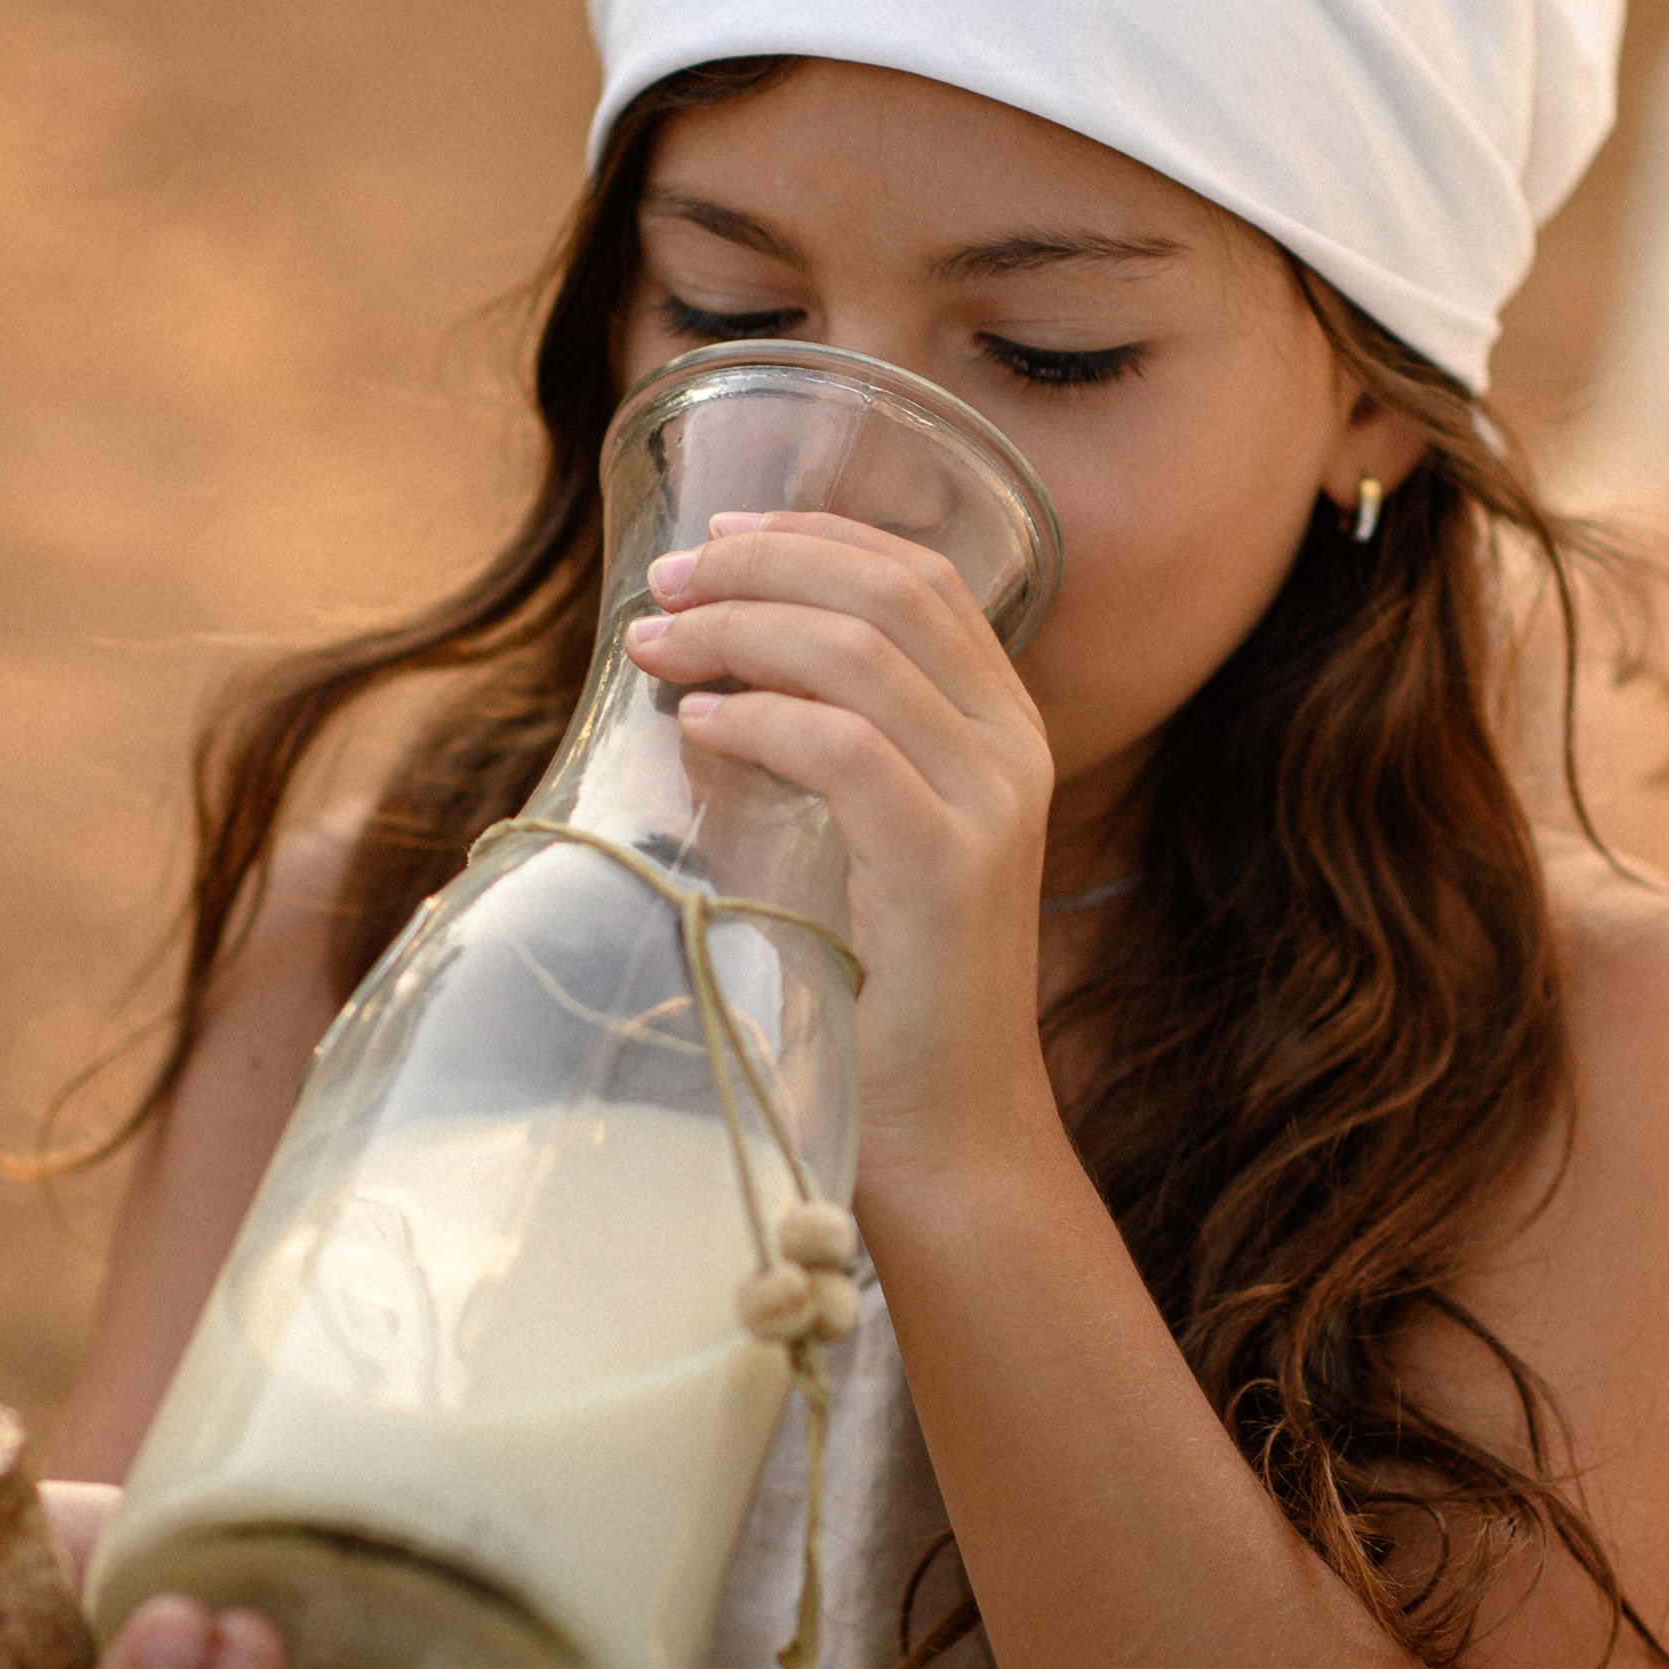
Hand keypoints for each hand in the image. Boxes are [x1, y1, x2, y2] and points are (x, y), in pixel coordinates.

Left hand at [624, 509, 1058, 1182]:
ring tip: (655, 647)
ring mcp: (989, 807)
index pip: (920, 577)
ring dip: (739, 632)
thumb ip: (823, 752)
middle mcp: (1013, 752)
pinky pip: (845, 749)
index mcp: (1003, 731)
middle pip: (890, 590)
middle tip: (666, 586)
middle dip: (762, 566)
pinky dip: (760, 719)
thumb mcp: (858, 844)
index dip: (813, 536)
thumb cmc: (877, 993)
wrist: (945, 1132)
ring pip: (860, 654)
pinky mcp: (947, 869)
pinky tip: (699, 725)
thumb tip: (702, 672)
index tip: (717, 537)